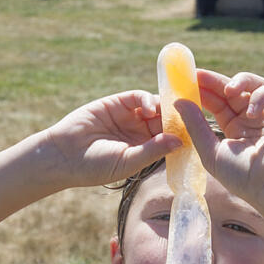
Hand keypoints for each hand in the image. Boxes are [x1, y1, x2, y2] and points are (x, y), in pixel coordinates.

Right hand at [43, 90, 180, 186]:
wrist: (64, 155)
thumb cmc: (96, 166)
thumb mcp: (129, 161)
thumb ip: (153, 150)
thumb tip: (180, 141)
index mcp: (147, 149)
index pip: (171, 138)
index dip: (184, 134)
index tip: (199, 131)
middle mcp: (141, 131)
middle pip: (167, 119)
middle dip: (179, 116)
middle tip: (193, 113)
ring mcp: (130, 116)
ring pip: (156, 106)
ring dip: (166, 107)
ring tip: (173, 111)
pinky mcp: (118, 102)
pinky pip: (139, 97)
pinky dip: (148, 100)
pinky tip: (149, 109)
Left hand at [176, 69, 263, 207]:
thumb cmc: (242, 176)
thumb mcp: (211, 152)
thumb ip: (196, 126)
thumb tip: (178, 102)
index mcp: (233, 127)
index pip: (216, 102)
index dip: (202, 91)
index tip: (187, 81)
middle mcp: (250, 117)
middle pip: (232, 90)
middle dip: (215, 81)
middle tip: (200, 76)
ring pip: (253, 84)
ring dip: (240, 81)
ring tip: (229, 90)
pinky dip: (260, 96)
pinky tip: (250, 113)